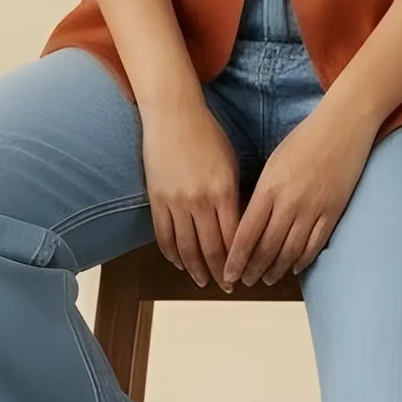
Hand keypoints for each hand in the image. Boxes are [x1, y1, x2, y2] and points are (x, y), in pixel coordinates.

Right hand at [139, 93, 243, 289]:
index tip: (244, 274)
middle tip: (226, 287)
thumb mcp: (231, 163)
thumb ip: (235, 196)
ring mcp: (175, 201)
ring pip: (186, 248)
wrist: (173, 114)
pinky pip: (163, 235)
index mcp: (224, 191)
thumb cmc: (208, 134)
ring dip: (195, 269)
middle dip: (220, 272)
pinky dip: (172, 254)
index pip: (234, 238)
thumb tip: (240, 226)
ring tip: (203, 281)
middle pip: (211, 249)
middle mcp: (200, 201)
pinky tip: (179, 263)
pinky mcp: (156, 198)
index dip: (239, 261)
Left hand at [222, 93, 378, 289]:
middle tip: (245, 281)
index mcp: (269, 187)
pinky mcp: (333, 212)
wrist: (343, 125)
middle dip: (252, 269)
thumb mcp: (274, 162)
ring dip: (275, 270)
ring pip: (290, 252)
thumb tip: (249, 222)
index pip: (246, 234)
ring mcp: (313, 209)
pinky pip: (315, 245)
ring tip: (266, 279)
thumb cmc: (304, 138)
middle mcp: (289, 202)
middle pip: (266, 248)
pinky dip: (302, 261)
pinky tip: (293, 267)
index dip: (236, 259)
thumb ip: (262, 192)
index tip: (228, 273)